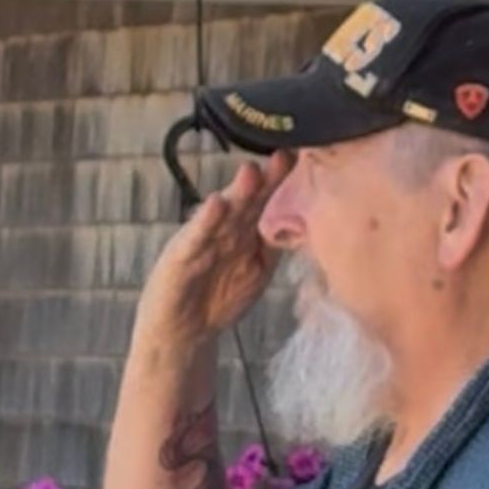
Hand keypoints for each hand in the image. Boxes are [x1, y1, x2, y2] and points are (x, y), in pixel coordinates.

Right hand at [136, 153, 293, 344]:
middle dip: (265, 180)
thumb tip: (308, 226)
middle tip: (285, 155)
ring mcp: (201, 240)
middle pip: (246, 201)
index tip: (305, 162)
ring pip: (222, 213)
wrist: (183, 332)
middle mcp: (222, 229)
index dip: (283, 184)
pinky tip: (217, 204)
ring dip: (237, 192)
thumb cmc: (219, 298)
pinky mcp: (181, 257)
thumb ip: (275, 247)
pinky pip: (196, 237)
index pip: (265, 203)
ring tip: (252, 171)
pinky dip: (206, 221)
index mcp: (242, 232)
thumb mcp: (257, 271)